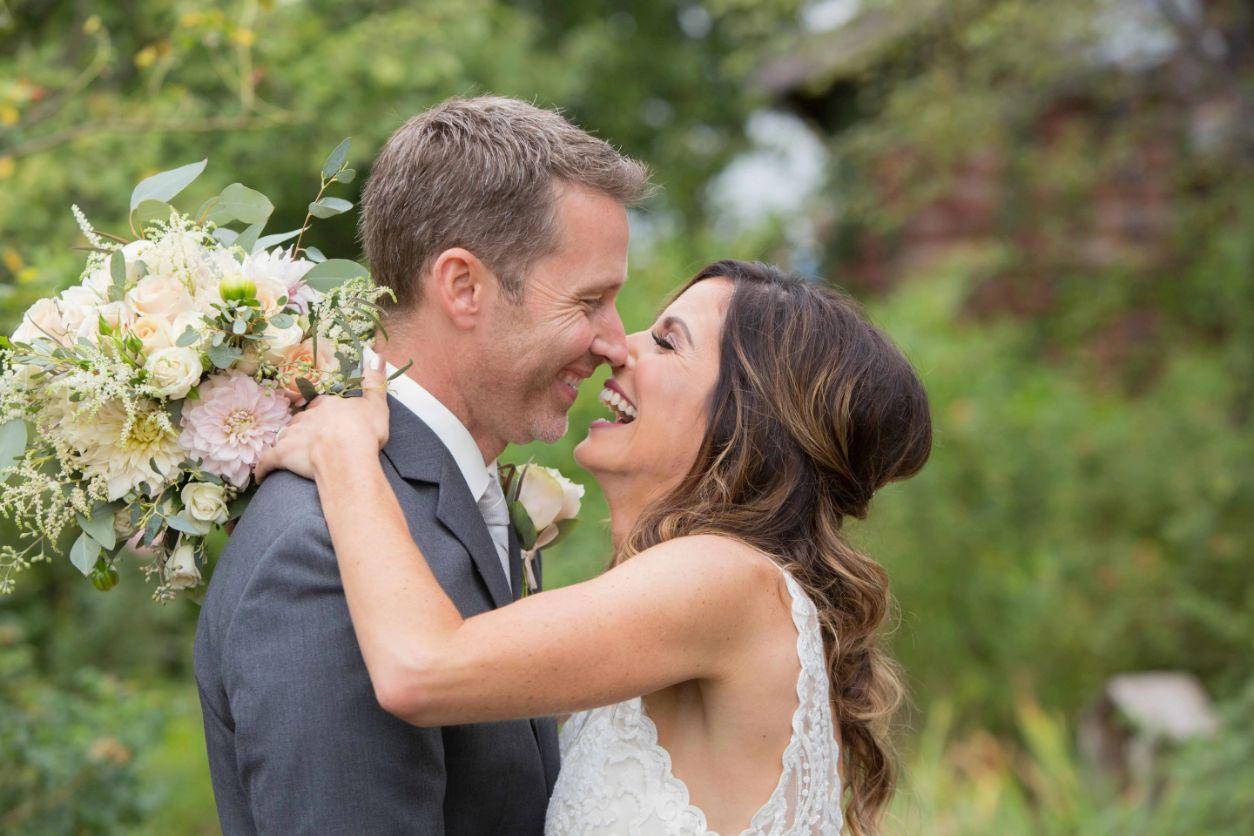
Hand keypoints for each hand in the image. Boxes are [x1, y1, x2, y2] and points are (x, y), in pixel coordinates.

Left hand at [254, 358, 390, 482]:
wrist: (347, 456)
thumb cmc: (364, 431)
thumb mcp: (376, 404)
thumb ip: (375, 381)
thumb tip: (377, 356)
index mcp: (327, 405)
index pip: (320, 404)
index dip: (323, 413)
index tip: (328, 420)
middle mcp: (306, 417)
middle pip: (301, 420)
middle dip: (304, 429)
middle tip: (314, 440)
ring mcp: (292, 435)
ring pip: (284, 437)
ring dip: (287, 444)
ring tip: (291, 454)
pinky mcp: (282, 455)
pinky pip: (268, 461)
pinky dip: (263, 468)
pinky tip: (261, 475)